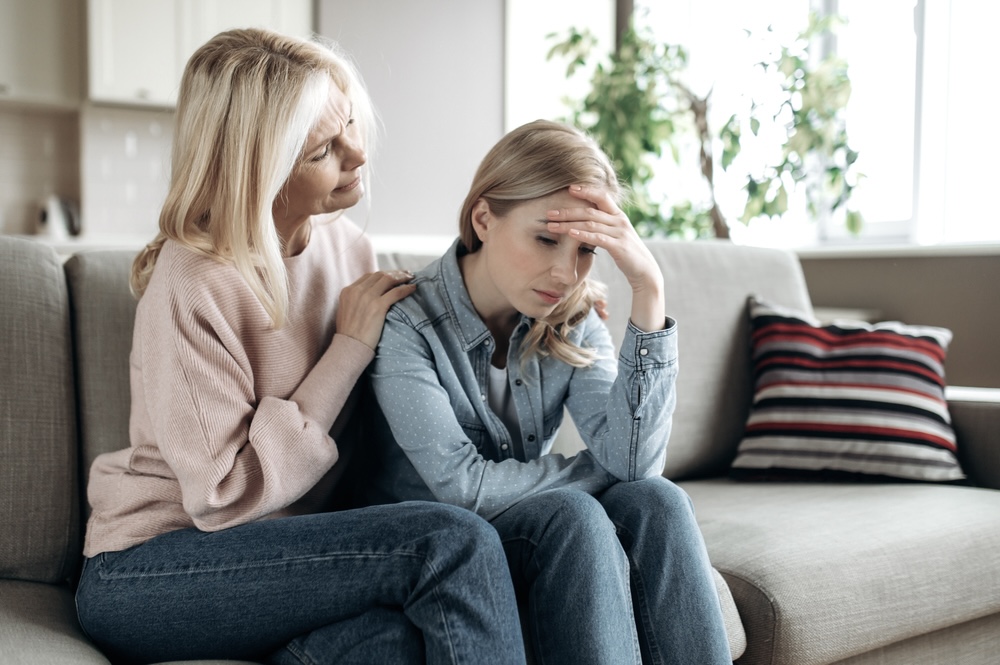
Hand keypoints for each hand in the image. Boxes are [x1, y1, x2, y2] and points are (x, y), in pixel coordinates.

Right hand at [335, 270, 415, 349]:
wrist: (349, 347)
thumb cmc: (349, 335)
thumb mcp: (346, 312)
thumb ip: (355, 302)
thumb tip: (367, 299)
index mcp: (348, 291)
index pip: (369, 276)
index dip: (383, 275)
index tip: (393, 276)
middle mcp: (357, 291)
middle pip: (380, 275)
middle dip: (395, 273)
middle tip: (406, 274)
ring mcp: (367, 297)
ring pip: (389, 280)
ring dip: (402, 277)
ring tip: (411, 278)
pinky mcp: (378, 306)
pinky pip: (396, 292)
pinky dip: (406, 288)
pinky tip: (413, 288)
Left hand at [546, 185, 664, 331]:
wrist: (644, 271)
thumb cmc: (626, 253)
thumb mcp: (615, 235)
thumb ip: (602, 226)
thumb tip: (582, 222)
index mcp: (618, 215)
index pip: (601, 197)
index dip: (586, 190)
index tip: (569, 188)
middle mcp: (619, 221)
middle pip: (590, 211)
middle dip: (568, 211)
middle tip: (550, 212)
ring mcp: (620, 233)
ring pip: (590, 224)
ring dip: (569, 224)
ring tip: (552, 224)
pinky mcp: (619, 246)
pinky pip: (598, 238)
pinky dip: (583, 235)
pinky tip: (570, 234)